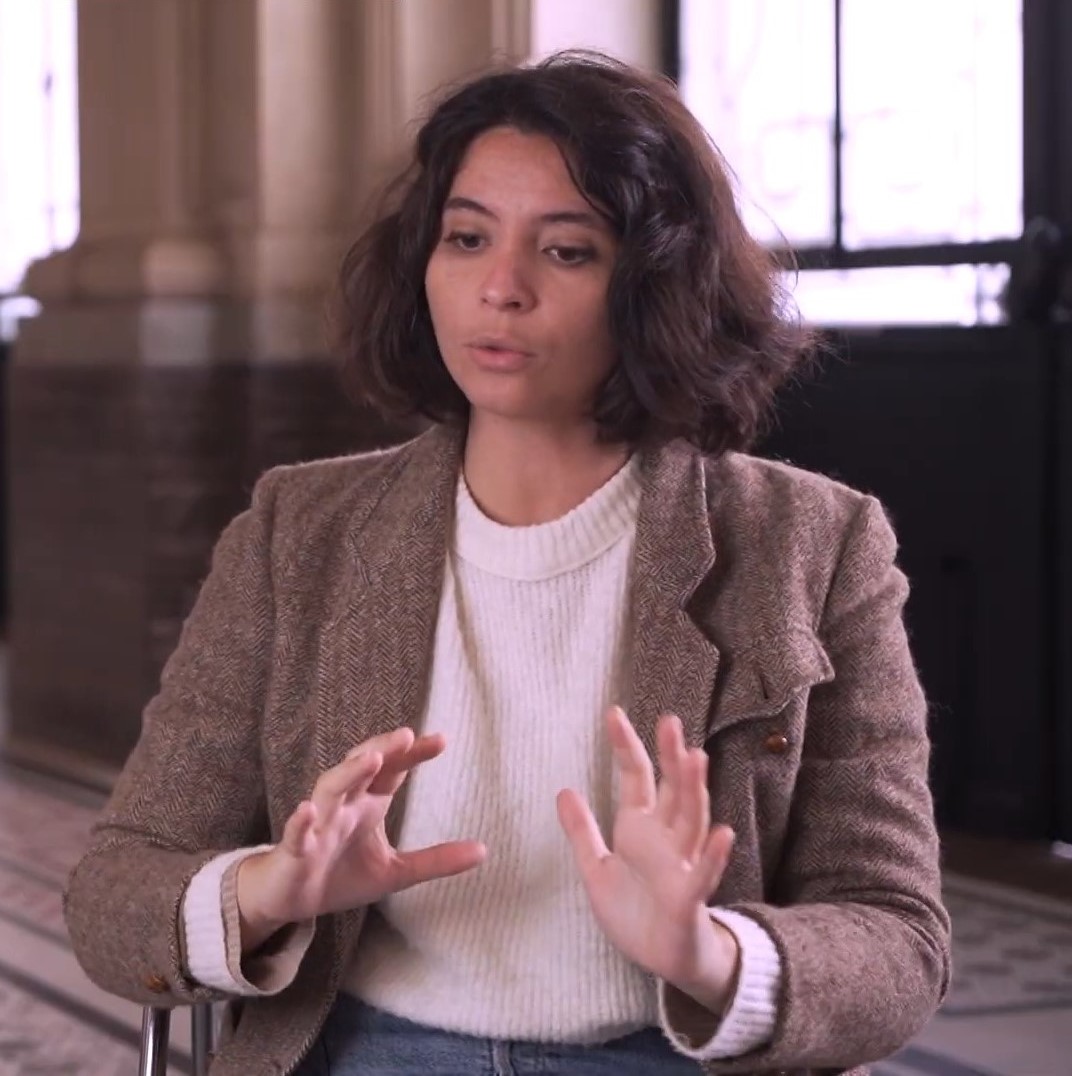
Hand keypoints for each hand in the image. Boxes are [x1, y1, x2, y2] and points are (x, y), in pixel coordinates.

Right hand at [237, 727, 484, 950]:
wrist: (291, 901)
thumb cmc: (341, 875)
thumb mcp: (396, 871)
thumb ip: (436, 859)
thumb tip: (484, 851)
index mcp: (368, 803)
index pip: (393, 769)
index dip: (413, 753)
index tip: (441, 740)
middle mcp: (343, 805)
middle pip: (362, 766)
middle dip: (382, 748)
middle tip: (406, 736)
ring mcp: (318, 824)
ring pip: (330, 789)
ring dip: (348, 773)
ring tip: (370, 760)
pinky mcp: (295, 850)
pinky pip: (297, 832)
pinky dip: (301, 821)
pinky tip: (307, 810)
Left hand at [557, 706, 738, 1012]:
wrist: (661, 959)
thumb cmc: (634, 912)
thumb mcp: (597, 868)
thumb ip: (582, 831)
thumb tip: (563, 790)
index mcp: (640, 827)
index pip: (636, 777)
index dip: (626, 746)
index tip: (613, 713)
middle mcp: (665, 838)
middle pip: (671, 789)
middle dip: (670, 756)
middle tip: (669, 721)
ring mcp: (681, 864)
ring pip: (691, 820)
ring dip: (694, 790)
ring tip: (695, 757)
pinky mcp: (690, 898)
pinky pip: (704, 874)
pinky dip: (713, 854)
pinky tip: (722, 832)